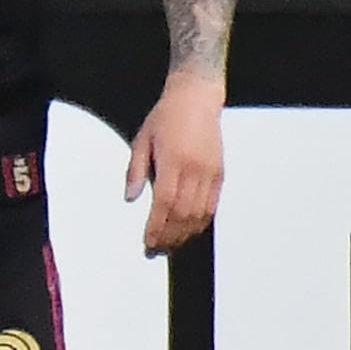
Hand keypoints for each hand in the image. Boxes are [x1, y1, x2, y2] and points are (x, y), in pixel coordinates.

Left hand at [125, 71, 224, 254]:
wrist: (196, 99)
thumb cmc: (165, 117)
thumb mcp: (142, 139)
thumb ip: (136, 170)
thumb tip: (130, 198)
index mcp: (173, 161)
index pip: (165, 203)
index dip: (156, 227)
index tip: (147, 242)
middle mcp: (195, 170)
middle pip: (183, 214)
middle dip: (169, 237)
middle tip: (156, 251)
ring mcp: (210, 174)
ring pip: (200, 215)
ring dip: (185, 235)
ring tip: (170, 246)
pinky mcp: (220, 175)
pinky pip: (212, 207)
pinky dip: (200, 223)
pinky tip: (189, 232)